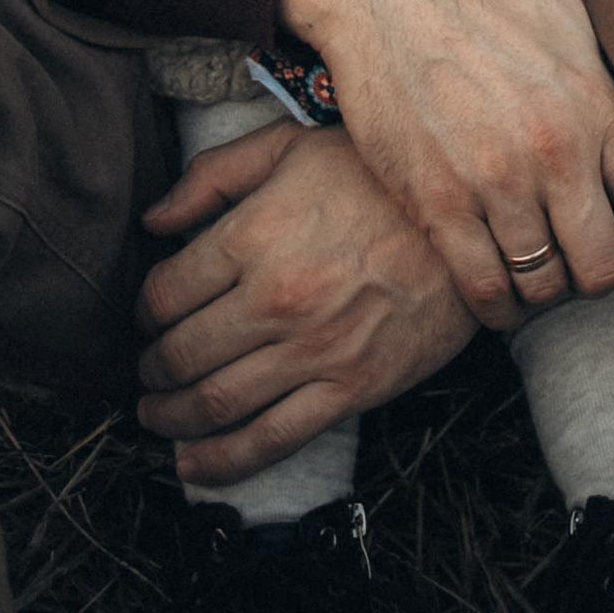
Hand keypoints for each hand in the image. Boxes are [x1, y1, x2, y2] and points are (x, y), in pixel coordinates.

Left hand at [135, 121, 474, 486]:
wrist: (469, 226)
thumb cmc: (376, 179)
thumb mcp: (291, 147)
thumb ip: (214, 177)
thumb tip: (153, 221)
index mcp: (254, 235)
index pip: (166, 292)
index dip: (144, 310)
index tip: (147, 316)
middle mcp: (275, 299)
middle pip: (182, 353)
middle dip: (151, 368)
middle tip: (145, 370)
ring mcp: (313, 351)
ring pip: (216, 403)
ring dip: (172, 417)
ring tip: (156, 415)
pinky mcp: (350, 390)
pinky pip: (273, 439)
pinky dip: (223, 461)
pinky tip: (192, 465)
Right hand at [276, 0, 613, 332]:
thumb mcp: (564, 13)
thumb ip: (604, 75)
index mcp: (594, 105)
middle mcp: (554, 151)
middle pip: (605, 266)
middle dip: (595, 277)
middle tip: (575, 264)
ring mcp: (494, 181)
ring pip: (544, 285)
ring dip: (542, 290)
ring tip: (531, 274)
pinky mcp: (436, 203)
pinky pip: (485, 289)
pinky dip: (496, 306)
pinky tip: (495, 292)